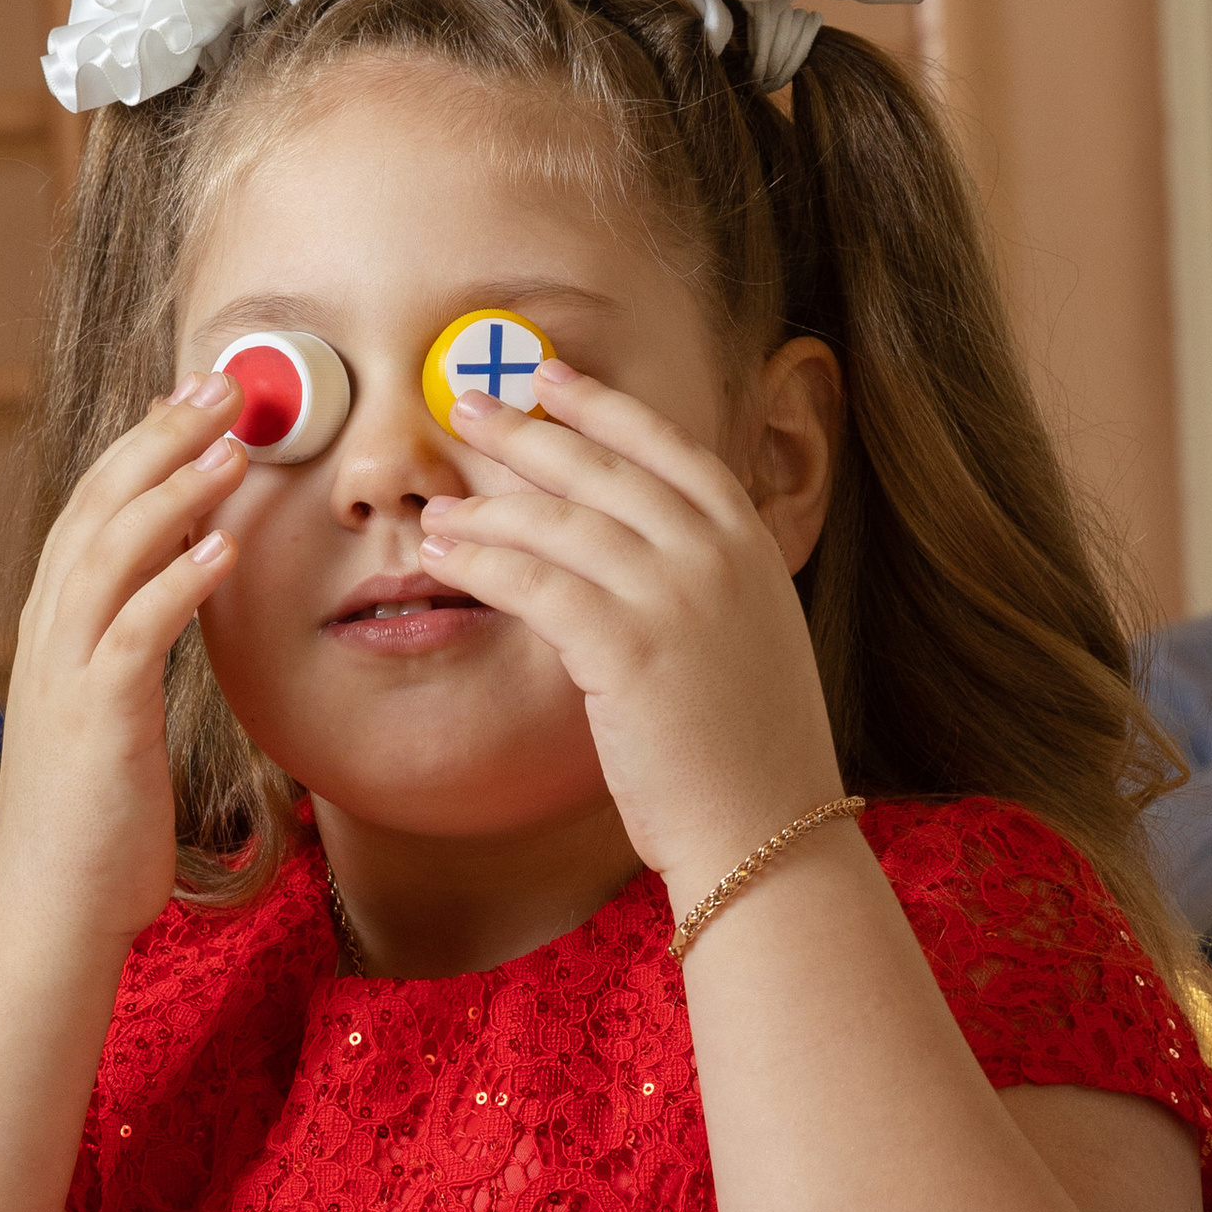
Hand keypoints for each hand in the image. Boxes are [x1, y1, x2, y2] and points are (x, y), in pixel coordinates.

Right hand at [0, 373, 247, 937]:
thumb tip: (185, 579)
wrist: (52, 905)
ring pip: (110, 555)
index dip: (142, 444)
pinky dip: (177, 582)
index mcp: (55, 627)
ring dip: (173, 493)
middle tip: (222, 385)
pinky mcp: (96, 718)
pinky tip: (223, 548)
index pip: (93, 508)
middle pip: (98, 508)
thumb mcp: (114, 709)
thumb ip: (138, 639)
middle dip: (160, 439)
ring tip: (230, 447)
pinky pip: (137, 632)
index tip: (194, 395)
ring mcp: (66, 673)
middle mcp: (50, 634)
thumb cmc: (97, 816)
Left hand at [416, 361, 843, 895]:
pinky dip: (482, 563)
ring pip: (559, 522)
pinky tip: (445, 555)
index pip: (668, 447)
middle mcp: (717, 555)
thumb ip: (704, 584)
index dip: (604, 406)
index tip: (553, 377)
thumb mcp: (748, 640)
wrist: (773, 834)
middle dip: (526, 431)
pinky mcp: (626, 647)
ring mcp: (675, 596)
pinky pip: (534, 583)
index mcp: (750, 546)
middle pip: (602, 468)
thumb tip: (632, 551)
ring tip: (438, 504)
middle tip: (468, 405)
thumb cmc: (750, 754)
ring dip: (488, 507)